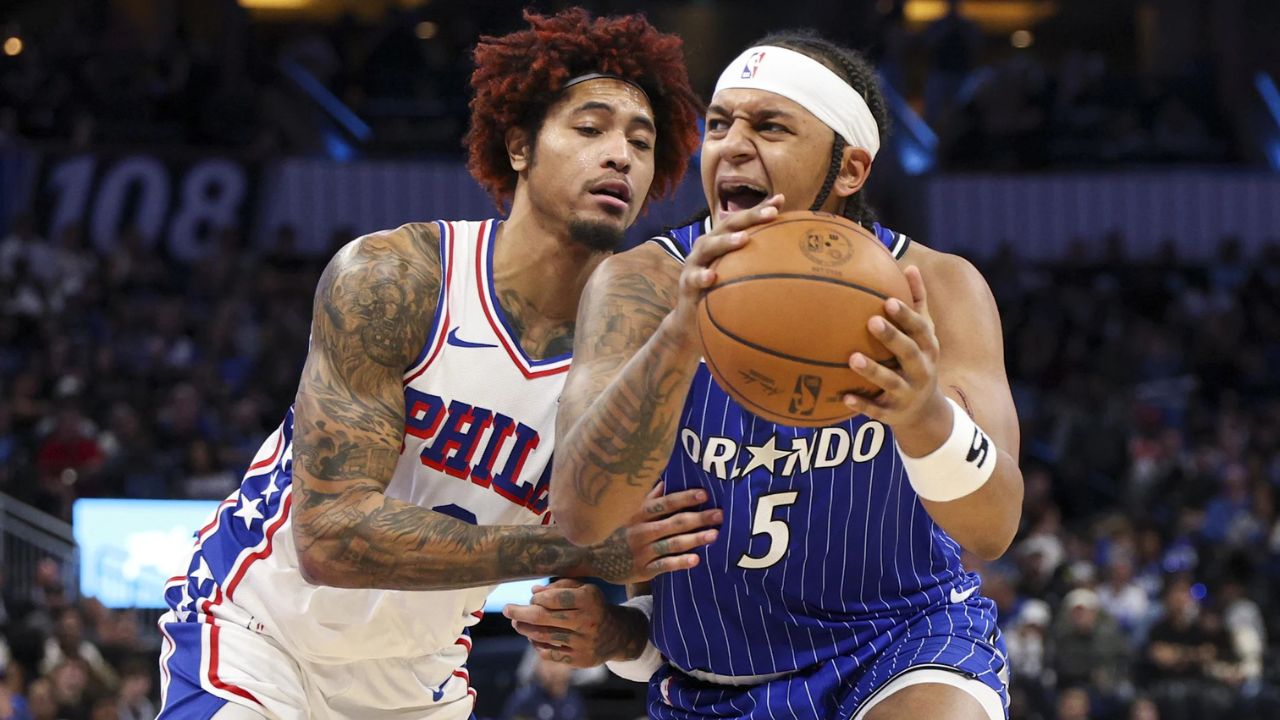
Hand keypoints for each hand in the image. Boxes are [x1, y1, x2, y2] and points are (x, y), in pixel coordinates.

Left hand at [504, 579, 647, 666]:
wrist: (617, 634)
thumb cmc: (593, 606)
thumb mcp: (584, 589)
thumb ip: (560, 586)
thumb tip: (534, 591)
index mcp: (589, 600)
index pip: (554, 598)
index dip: (537, 598)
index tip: (531, 598)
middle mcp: (587, 622)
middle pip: (544, 618)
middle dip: (520, 613)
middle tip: (507, 610)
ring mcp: (583, 643)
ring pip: (544, 636)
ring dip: (525, 629)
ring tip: (517, 624)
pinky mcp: (579, 660)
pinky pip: (550, 653)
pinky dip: (537, 645)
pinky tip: (533, 637)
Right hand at [585, 482, 721, 584]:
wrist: (585, 555)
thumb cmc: (611, 529)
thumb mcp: (625, 510)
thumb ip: (646, 497)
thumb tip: (665, 482)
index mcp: (638, 513)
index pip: (665, 503)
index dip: (685, 497)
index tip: (704, 494)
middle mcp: (641, 530)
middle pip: (674, 522)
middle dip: (699, 518)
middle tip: (720, 515)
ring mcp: (641, 551)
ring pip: (672, 544)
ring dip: (694, 539)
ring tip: (714, 535)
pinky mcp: (641, 570)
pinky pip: (663, 566)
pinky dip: (679, 562)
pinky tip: (696, 560)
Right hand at [668, 195, 784, 345]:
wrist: (690, 317)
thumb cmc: (719, 289)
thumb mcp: (736, 272)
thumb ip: (756, 259)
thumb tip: (791, 252)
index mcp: (720, 239)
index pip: (742, 220)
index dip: (759, 209)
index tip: (780, 202)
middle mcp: (707, 245)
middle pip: (727, 226)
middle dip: (749, 218)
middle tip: (770, 214)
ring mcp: (695, 262)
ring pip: (709, 246)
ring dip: (726, 242)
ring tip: (744, 239)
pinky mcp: (686, 282)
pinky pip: (694, 278)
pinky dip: (702, 277)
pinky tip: (712, 277)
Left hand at [842, 265, 950, 445]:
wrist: (925, 412)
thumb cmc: (918, 360)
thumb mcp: (924, 334)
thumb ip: (918, 302)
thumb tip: (910, 266)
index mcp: (927, 348)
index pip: (920, 329)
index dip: (907, 316)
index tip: (889, 301)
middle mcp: (921, 370)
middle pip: (909, 353)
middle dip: (892, 338)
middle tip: (871, 321)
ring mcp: (907, 394)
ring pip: (891, 382)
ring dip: (873, 371)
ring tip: (852, 358)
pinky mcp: (892, 413)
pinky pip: (877, 410)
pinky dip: (862, 404)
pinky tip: (844, 397)